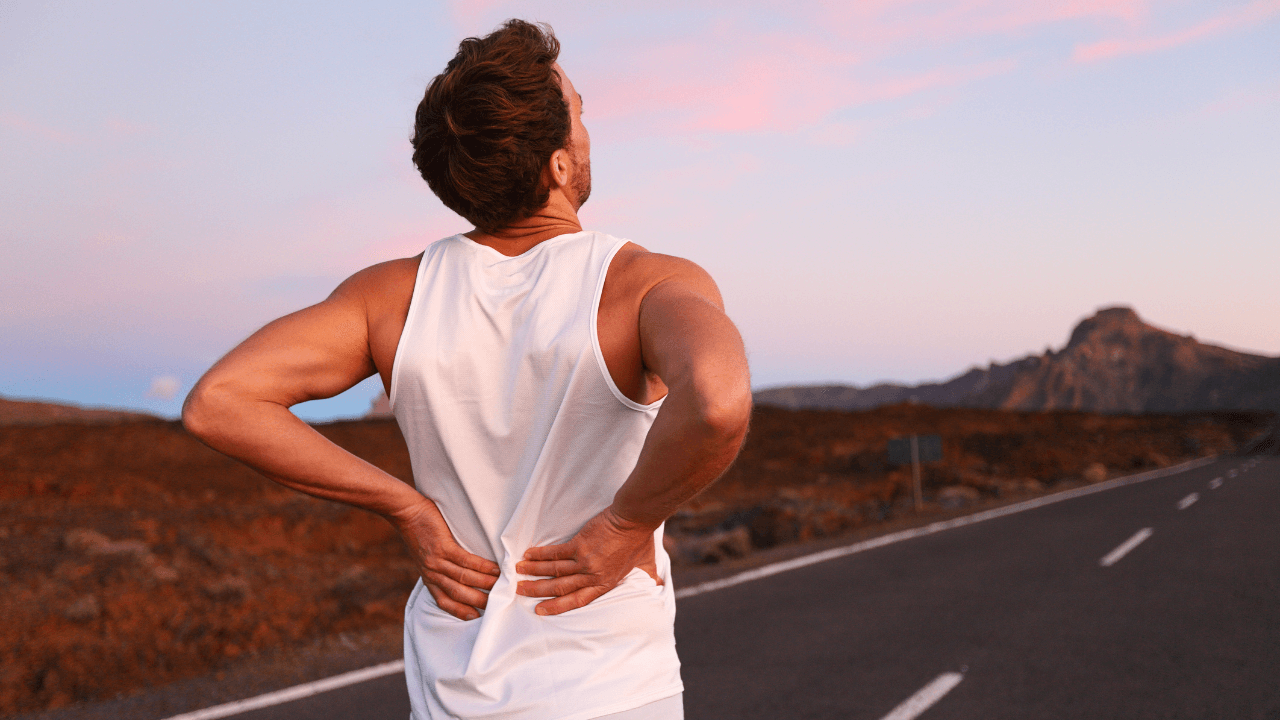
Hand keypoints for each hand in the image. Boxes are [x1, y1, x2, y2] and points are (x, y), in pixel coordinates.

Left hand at [389, 495, 499, 620]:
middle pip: (458, 594)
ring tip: (501, 586)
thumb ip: (439, 568)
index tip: (476, 618)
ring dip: (485, 584)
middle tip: (497, 605)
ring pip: (464, 578)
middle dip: (479, 601)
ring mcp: (437, 560)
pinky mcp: (443, 546)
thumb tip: (459, 575)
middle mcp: (432, 573)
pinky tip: (495, 569)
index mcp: (428, 577)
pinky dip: (482, 566)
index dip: (460, 611)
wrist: (406, 512)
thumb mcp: (425, 556)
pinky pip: (465, 560)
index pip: (444, 601)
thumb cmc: (419, 531)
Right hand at [515, 507, 660, 615]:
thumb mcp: (646, 565)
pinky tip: (528, 555)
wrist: (635, 519)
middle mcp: (592, 575)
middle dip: (538, 591)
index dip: (557, 607)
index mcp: (605, 583)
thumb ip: (648, 578)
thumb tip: (658, 586)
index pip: (577, 600)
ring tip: (518, 573)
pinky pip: (555, 553)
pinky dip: (540, 555)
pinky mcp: (579, 544)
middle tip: (521, 592)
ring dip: (534, 573)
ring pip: (554, 571)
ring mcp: (584, 560)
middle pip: (560, 588)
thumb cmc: (640, 540)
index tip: (540, 610)